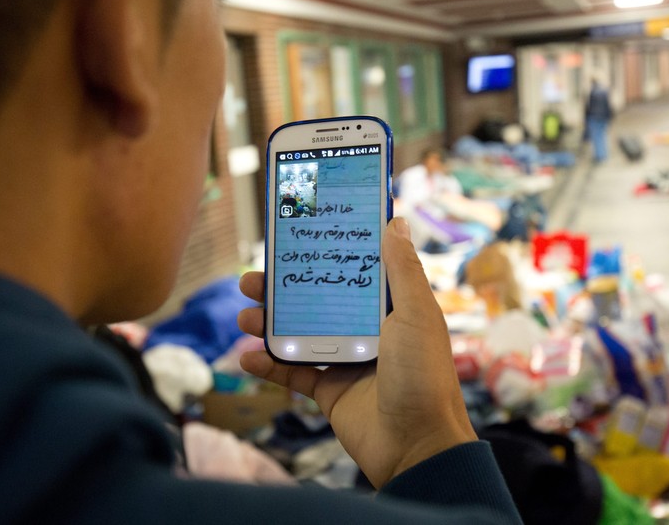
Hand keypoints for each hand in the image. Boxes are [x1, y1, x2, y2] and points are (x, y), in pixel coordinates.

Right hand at [237, 218, 476, 487]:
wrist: (417, 447)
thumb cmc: (424, 376)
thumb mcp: (416, 314)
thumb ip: (402, 269)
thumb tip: (396, 221)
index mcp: (391, 309)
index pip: (354, 272)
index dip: (328, 255)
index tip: (299, 236)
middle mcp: (368, 331)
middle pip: (318, 301)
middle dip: (284, 290)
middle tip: (252, 279)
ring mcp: (347, 361)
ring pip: (299, 334)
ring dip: (269, 325)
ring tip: (244, 315)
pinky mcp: (330, 391)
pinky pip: (293, 373)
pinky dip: (268, 366)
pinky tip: (246, 357)